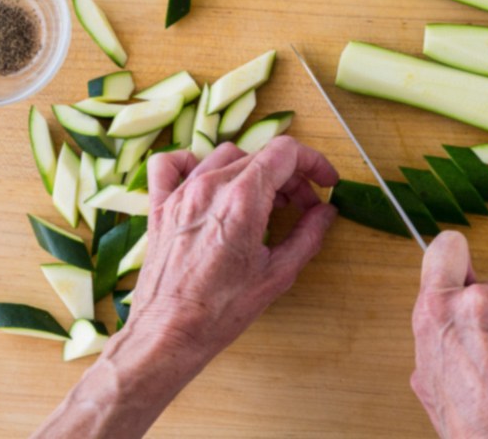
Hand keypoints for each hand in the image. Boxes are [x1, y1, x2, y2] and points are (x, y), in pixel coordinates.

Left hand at [32, 137, 338, 438]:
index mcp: (242, 201)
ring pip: (226, 156)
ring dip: (254, 170)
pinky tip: (209, 181)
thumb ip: (308, 235)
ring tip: (265, 200)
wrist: (168, 335)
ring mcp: (181, 193)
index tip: (325, 180)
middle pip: (261, 156)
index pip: (286, 152)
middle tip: (303, 206)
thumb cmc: (221, 311)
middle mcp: (210, 187)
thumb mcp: (278, 274)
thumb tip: (326, 212)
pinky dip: (193, 162)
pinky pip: (171, 163)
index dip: (313, 162)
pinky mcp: (160, 206)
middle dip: (290, 176)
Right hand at [410, 232, 487, 438]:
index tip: (455, 268)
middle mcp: (477, 304)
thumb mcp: (426, 372)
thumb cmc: (465, 421)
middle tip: (477, 344)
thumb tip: (442, 316)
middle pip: (482, 284)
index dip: (451, 258)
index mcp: (438, 310)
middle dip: (480, 308)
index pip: (446, 246)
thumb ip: (435, 331)